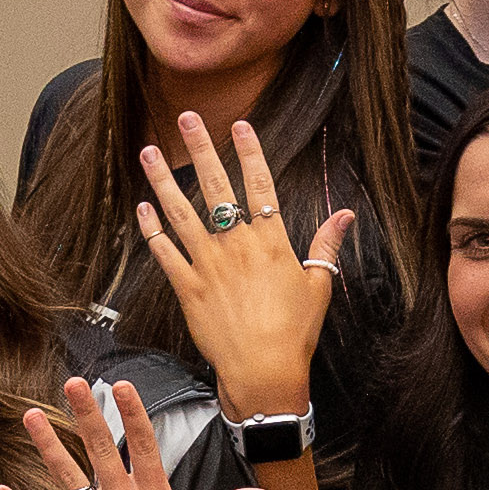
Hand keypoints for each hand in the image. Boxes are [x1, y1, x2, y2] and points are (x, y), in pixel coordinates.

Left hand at [126, 114, 351, 415]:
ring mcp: (208, 265)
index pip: (259, 184)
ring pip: (181, 213)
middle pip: (216, 186)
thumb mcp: (318, 285)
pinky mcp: (187, 288)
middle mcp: (236, 245)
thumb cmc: (295, 333)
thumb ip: (326, 244)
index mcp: (271, 241)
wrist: (264, 371)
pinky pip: (165, 252)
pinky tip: (143, 207)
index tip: (239, 125)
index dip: (249, 152)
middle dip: (200, 148)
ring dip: (163, 180)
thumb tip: (345, 213)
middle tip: (187, 118)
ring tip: (149, 152)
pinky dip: (152, 229)